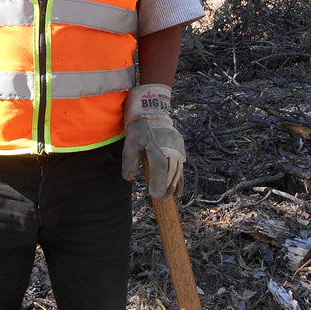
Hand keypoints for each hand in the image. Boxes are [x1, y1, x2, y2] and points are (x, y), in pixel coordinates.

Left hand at [121, 84, 185, 198]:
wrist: (152, 109)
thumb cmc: (139, 126)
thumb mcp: (130, 142)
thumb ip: (129, 161)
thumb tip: (129, 178)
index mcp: (158, 149)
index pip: (161, 172)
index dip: (159, 185)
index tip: (155, 196)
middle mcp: (171, 150)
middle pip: (171, 174)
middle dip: (167, 188)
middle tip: (161, 200)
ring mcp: (177, 148)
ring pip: (178, 171)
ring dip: (174, 185)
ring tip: (170, 197)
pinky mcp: (179, 147)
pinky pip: (181, 166)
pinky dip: (180, 178)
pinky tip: (178, 190)